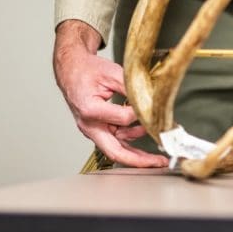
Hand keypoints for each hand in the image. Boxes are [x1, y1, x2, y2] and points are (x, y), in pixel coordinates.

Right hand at [53, 20, 167, 166]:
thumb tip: (149, 105)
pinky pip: (116, 139)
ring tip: (157, 156)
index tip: (150, 107)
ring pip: (117, 149)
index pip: (122, 119)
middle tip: (159, 162)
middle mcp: (89, 124)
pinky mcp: (98, 128)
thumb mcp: (113, 73)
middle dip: (139, 160)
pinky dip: (131, 139)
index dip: (140, 114)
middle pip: (115, 151)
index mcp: (90, 109)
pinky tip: (144, 133)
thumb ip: (132, 90)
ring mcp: (93, 129)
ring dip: (137, 154)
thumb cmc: (88, 70)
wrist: (72, 69)